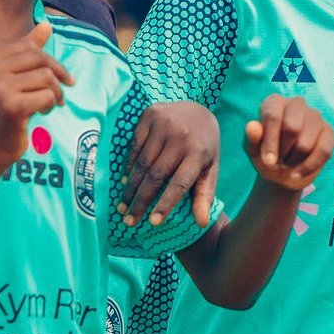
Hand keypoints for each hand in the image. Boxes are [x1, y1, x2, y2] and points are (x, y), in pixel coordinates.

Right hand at [0, 23, 73, 170]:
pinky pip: (47, 95)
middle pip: (39, 58)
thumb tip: (46, 24)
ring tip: (52, 104)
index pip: (29, 47)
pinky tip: (44, 113)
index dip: (49, 61)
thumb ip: (28, 51)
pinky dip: (51, 104)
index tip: (59, 77)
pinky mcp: (11, 106)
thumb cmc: (5, 111)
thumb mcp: (14, 78)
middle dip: (58, 74)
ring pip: (46, 77)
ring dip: (56, 92)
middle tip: (63, 91)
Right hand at [119, 101, 220, 227]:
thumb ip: (205, 195)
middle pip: (155, 176)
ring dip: (130, 188)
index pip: (179, 184)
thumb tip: (201, 224)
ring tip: (123, 207)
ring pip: (142, 163)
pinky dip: (129, 166)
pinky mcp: (149, 116)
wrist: (198, 109)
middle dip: (140, 201)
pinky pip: (134, 146)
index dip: (165, 204)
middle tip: (129, 220)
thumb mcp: (210, 169)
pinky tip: (125, 182)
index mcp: (198, 153)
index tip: (153, 222)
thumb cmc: (204, 147)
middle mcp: (181, 138)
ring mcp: (164, 125)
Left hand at [244, 94, 333, 190]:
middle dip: (283, 151)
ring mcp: (315, 115)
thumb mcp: (254, 151)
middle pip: (292, 128)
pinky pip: (323, 151)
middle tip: (278, 160)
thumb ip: (252, 139)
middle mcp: (296, 103)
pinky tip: (299, 172)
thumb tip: (252, 127)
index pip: (273, 116)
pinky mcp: (329, 131)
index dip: (270, 142)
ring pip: (305, 143)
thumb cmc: (267, 156)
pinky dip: (309, 167)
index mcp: (274, 102)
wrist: (283, 173)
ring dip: (294, 160)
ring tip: (288, 161)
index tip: (268, 161)